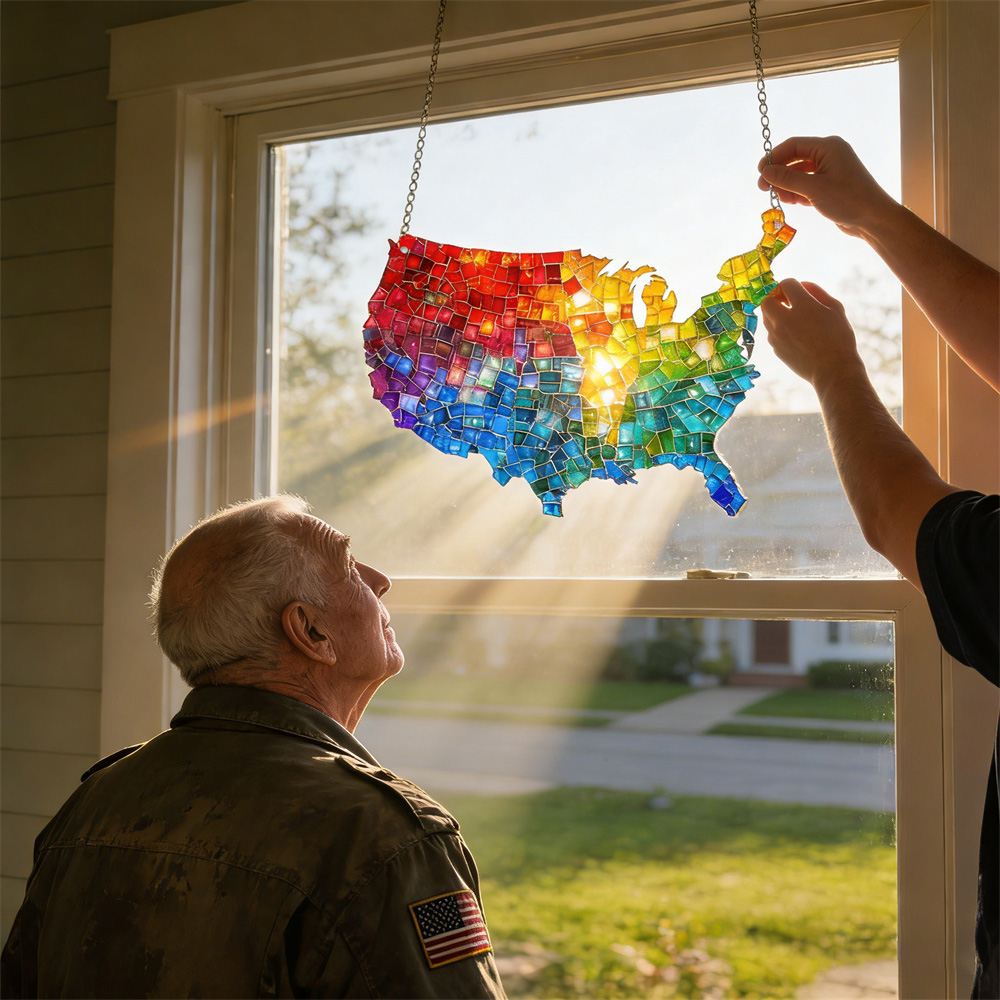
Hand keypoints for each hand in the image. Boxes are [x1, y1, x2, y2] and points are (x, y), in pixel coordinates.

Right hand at [757, 136, 895, 237]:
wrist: (873, 218)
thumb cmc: (847, 199)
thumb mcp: (813, 188)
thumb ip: (787, 179)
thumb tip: (765, 172)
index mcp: (828, 147)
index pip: (794, 145)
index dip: (774, 157)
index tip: (760, 173)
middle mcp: (829, 154)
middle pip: (795, 159)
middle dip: (779, 173)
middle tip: (763, 188)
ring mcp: (830, 170)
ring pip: (800, 173)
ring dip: (787, 185)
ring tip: (779, 198)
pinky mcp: (830, 185)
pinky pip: (807, 184)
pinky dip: (797, 192)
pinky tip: (791, 201)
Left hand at [760, 279, 864, 388]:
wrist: (832, 369)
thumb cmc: (839, 337)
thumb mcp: (835, 308)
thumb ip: (817, 292)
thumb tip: (802, 285)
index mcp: (802, 306)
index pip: (786, 284)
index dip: (791, 284)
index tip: (797, 290)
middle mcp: (785, 319)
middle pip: (767, 300)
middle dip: (775, 297)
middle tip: (787, 301)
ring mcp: (777, 336)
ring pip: (766, 317)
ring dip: (775, 313)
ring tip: (792, 318)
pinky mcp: (776, 348)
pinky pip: (771, 333)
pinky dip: (778, 329)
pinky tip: (794, 335)